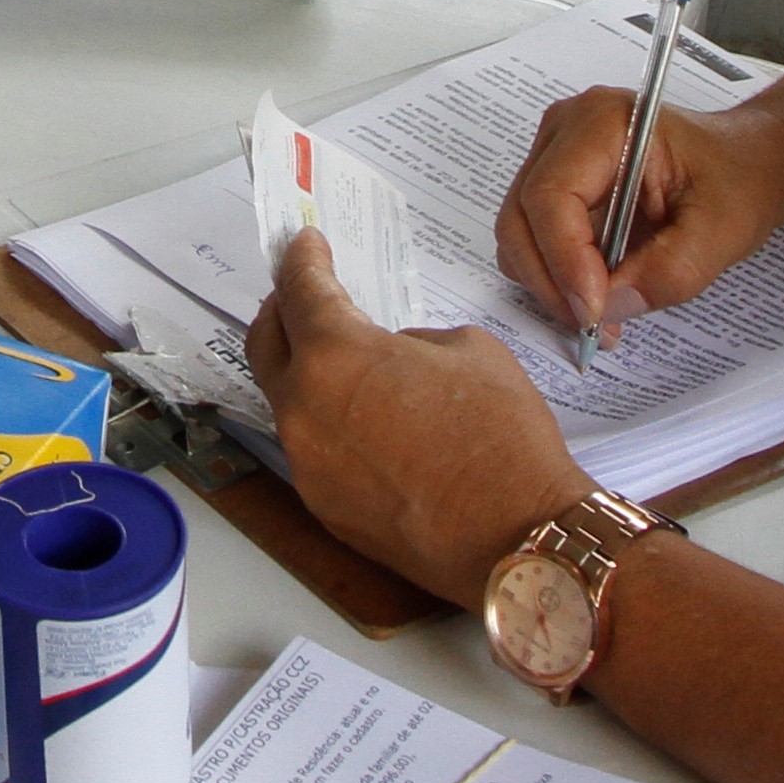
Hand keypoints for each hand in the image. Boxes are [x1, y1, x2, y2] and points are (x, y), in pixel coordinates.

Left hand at [244, 230, 587, 607]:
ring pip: (288, 401)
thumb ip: (412, 341)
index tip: (304, 246)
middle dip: (282, 310)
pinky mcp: (323, 507)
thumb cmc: (502, 440)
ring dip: (305, 373)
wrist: (515, 537)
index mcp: (334, 356)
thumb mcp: (468, 350)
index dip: (301, 260)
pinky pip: (312, 449)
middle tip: (303, 293)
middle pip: (268, 344)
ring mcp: (307, 464)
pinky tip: (366, 423)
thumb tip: (392, 356)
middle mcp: (304, 409)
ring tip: (340, 360)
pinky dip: (327, 424)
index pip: (299, 291)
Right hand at [499, 87, 783, 333]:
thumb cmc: (738, 180)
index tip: (593, 312)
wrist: (743, 164)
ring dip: (551, 285)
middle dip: (552, 281)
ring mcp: (552, 157)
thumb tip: (607, 308)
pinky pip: (534, 242)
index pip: (552, 196)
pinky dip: (556, 278)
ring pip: (519, 236)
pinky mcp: (553, 187)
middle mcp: (564, 131)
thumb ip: (669, 271)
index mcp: (604, 122)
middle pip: (522, 218)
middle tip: (595, 327)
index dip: (564, 260)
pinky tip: (598, 296)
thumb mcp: (722, 230)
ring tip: (602, 317)